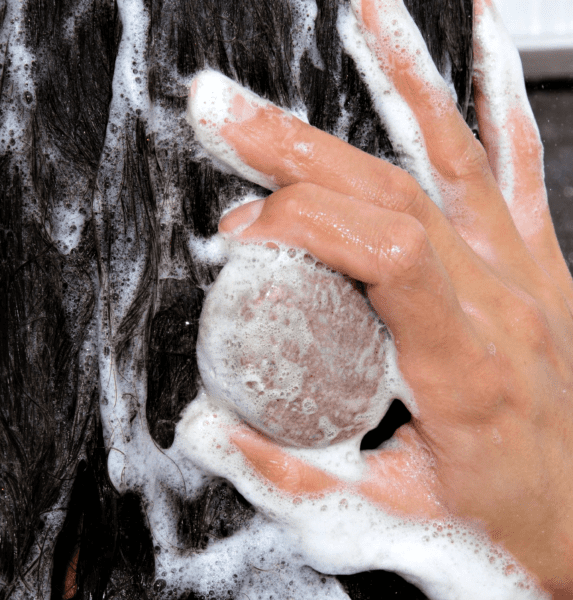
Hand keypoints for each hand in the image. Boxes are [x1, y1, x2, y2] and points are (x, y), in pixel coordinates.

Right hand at [181, 0, 572, 596]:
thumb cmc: (499, 524)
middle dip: (299, 146)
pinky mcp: (536, 268)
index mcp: (466, 364)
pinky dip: (495, 101)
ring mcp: (527, 276)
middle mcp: (504, 304)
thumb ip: (291, 475)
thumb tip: (209, 430)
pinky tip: (479, 46)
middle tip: (229, 113)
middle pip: (394, 190)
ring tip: (365, 15)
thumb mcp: (389, 517)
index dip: (303, 221)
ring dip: (401, 80)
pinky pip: (517, 169)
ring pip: (458, 156)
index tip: (243, 233)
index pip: (384, 247)